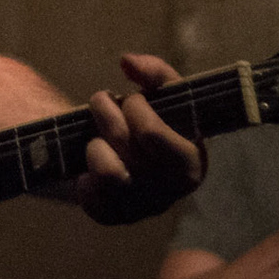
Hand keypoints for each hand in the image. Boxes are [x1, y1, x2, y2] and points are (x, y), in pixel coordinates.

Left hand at [77, 54, 205, 224]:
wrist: (130, 156)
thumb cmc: (152, 121)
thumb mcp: (163, 94)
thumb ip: (155, 72)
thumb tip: (127, 61)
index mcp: (193, 161)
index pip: (153, 134)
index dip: (136, 109)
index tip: (132, 98)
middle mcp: (171, 191)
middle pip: (126, 145)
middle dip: (107, 113)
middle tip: (102, 102)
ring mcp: (142, 207)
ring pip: (108, 172)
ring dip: (95, 144)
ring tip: (96, 135)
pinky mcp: (114, 217)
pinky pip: (90, 197)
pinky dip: (85, 175)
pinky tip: (92, 163)